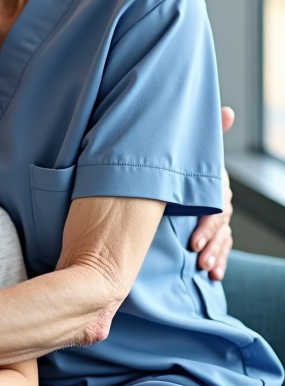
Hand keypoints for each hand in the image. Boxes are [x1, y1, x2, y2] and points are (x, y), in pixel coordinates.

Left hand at [190, 106, 234, 280]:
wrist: (157, 173)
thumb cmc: (174, 161)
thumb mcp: (183, 151)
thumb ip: (206, 134)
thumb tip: (227, 110)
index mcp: (211, 182)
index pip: (217, 207)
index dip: (206, 225)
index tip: (192, 241)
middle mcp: (217, 199)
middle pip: (221, 225)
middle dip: (210, 242)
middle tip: (196, 256)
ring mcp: (216, 216)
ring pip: (223, 237)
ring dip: (216, 253)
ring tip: (205, 268)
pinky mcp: (211, 230)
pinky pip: (223, 247)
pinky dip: (221, 260)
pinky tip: (215, 275)